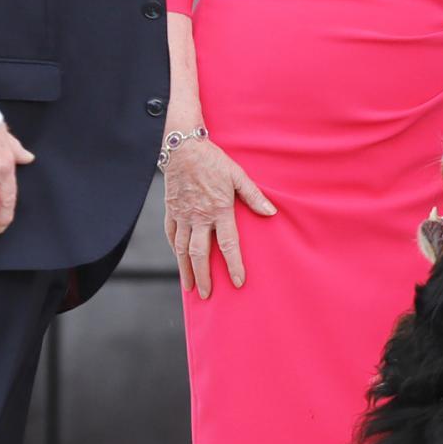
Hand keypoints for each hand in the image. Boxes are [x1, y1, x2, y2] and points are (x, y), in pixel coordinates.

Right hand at [159, 136, 277, 297]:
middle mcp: (199, 217)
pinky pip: (171, 235)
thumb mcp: (237, 175)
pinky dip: (175, 250)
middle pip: (200, 254)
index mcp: (219, 210)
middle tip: (207, 295)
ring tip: (190, 287)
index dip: (234, 265)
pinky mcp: (171, 211)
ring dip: (186, 270)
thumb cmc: (213, 160)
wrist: (182, 149)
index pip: (228, 244)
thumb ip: (253, 196)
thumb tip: (271, 212)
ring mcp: (183, 215)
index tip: (238, 282)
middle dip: (204, 276)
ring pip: (182, 249)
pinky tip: (179, 261)